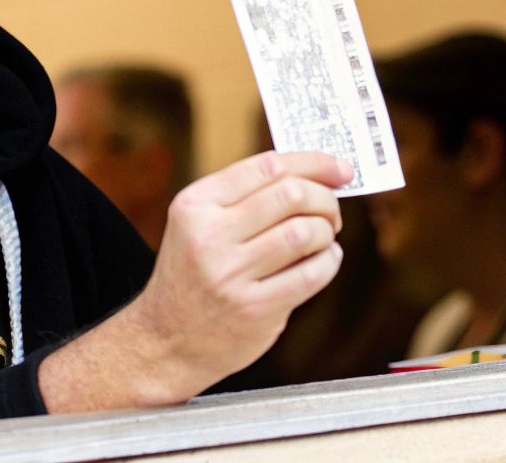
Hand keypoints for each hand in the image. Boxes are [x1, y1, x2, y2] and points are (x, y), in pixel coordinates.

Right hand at [40, 150, 349, 411]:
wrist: (164, 342)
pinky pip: (311, 274)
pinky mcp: (254, 310)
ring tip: (323, 238)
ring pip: (304, 233)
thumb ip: (247, 196)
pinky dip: (329, 261)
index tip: (341, 169)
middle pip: (291, 195)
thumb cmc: (193, 275)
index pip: (267, 167)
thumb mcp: (199, 224)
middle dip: (325, 199)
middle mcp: (209, 236)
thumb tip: (318, 174)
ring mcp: (230, 276)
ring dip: (326, 231)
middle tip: (331, 211)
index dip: (314, 163)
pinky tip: (323, 260)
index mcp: (195, 204)